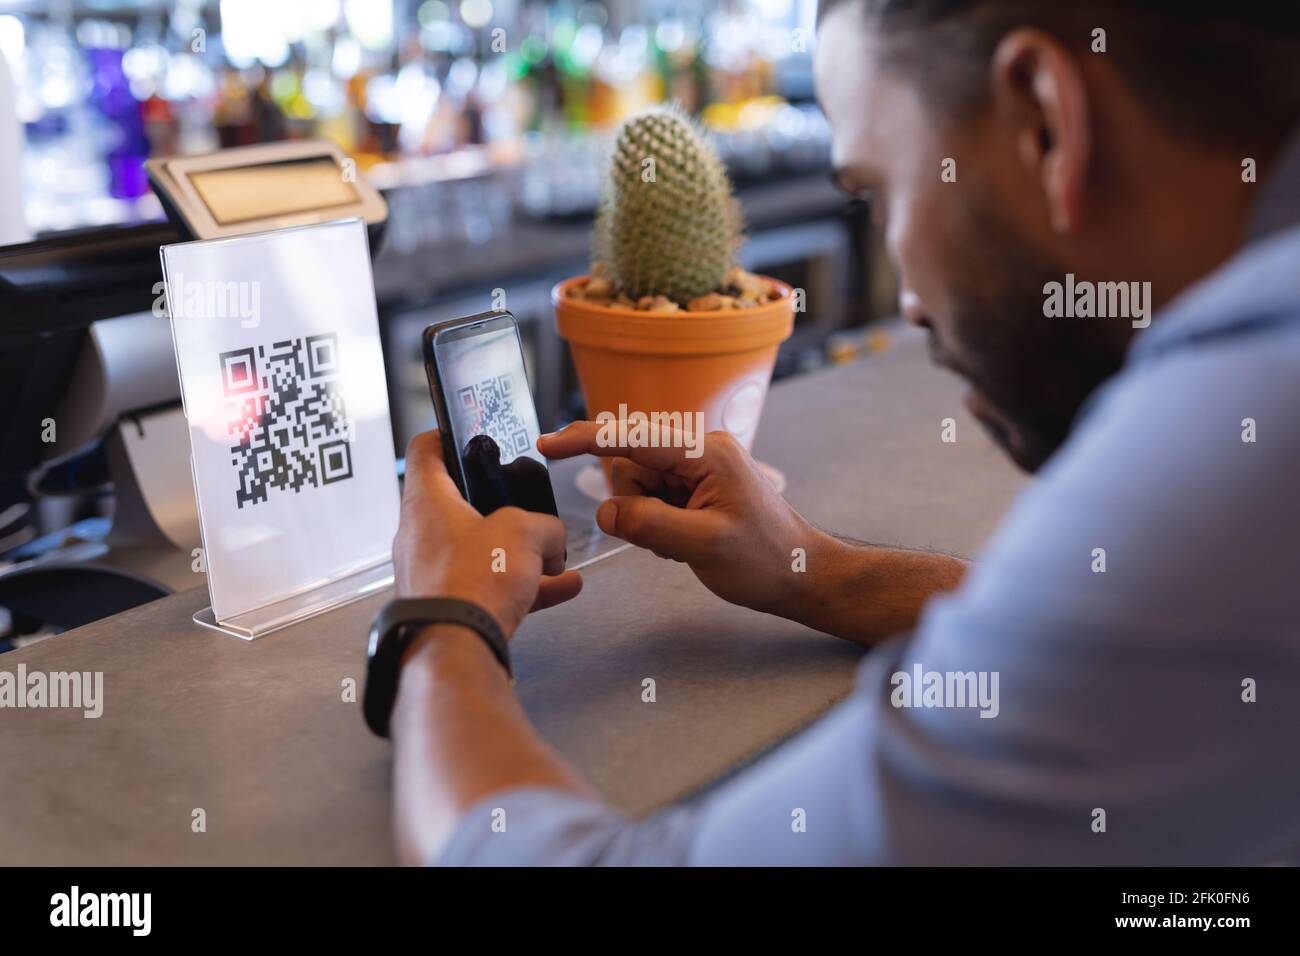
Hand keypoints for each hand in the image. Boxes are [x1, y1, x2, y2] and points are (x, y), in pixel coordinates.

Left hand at [393, 431, 581, 637]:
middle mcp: (421, 536)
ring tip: (556, 555)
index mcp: (426, 502)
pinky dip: (524, 586)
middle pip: (459, 504)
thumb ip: (546, 526)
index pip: (425, 450)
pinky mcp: (448, 606)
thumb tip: (554, 540)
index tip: (469, 434)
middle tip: (527, 502)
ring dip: (518, 551)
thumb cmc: (472, 580)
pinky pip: (491, 587)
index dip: (448, 435)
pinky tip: (563, 588)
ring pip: (480, 550)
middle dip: (500, 505)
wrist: (457, 647)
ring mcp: (432, 573)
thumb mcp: (525, 532)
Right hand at [539, 422, 829, 618]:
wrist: (801, 575)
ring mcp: (696, 469)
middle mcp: (699, 450)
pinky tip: (684, 542)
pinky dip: (657, 524)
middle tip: (670, 537)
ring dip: (647, 519)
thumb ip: (649, 524)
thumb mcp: (704, 544)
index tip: (547, 445)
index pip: (632, 437)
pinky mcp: (695, 488)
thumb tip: (606, 512)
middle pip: (630, 464)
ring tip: (683, 542)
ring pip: (637, 485)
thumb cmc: (766, 559)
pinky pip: (652, 500)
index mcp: (705, 451)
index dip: (585, 439)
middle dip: (635, 504)